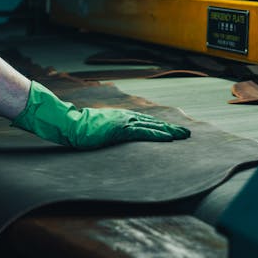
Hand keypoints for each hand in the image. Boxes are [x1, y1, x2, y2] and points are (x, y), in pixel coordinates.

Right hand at [11, 81, 190, 148]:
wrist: (70, 125)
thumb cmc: (82, 129)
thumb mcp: (100, 129)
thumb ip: (111, 132)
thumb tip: (116, 139)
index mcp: (122, 117)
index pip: (146, 122)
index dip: (161, 127)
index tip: (174, 131)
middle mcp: (126, 117)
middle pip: (153, 123)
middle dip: (171, 128)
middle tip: (187, 134)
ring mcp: (124, 122)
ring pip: (152, 127)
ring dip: (169, 131)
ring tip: (183, 136)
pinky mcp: (121, 129)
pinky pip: (143, 133)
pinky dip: (157, 135)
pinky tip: (168, 138)